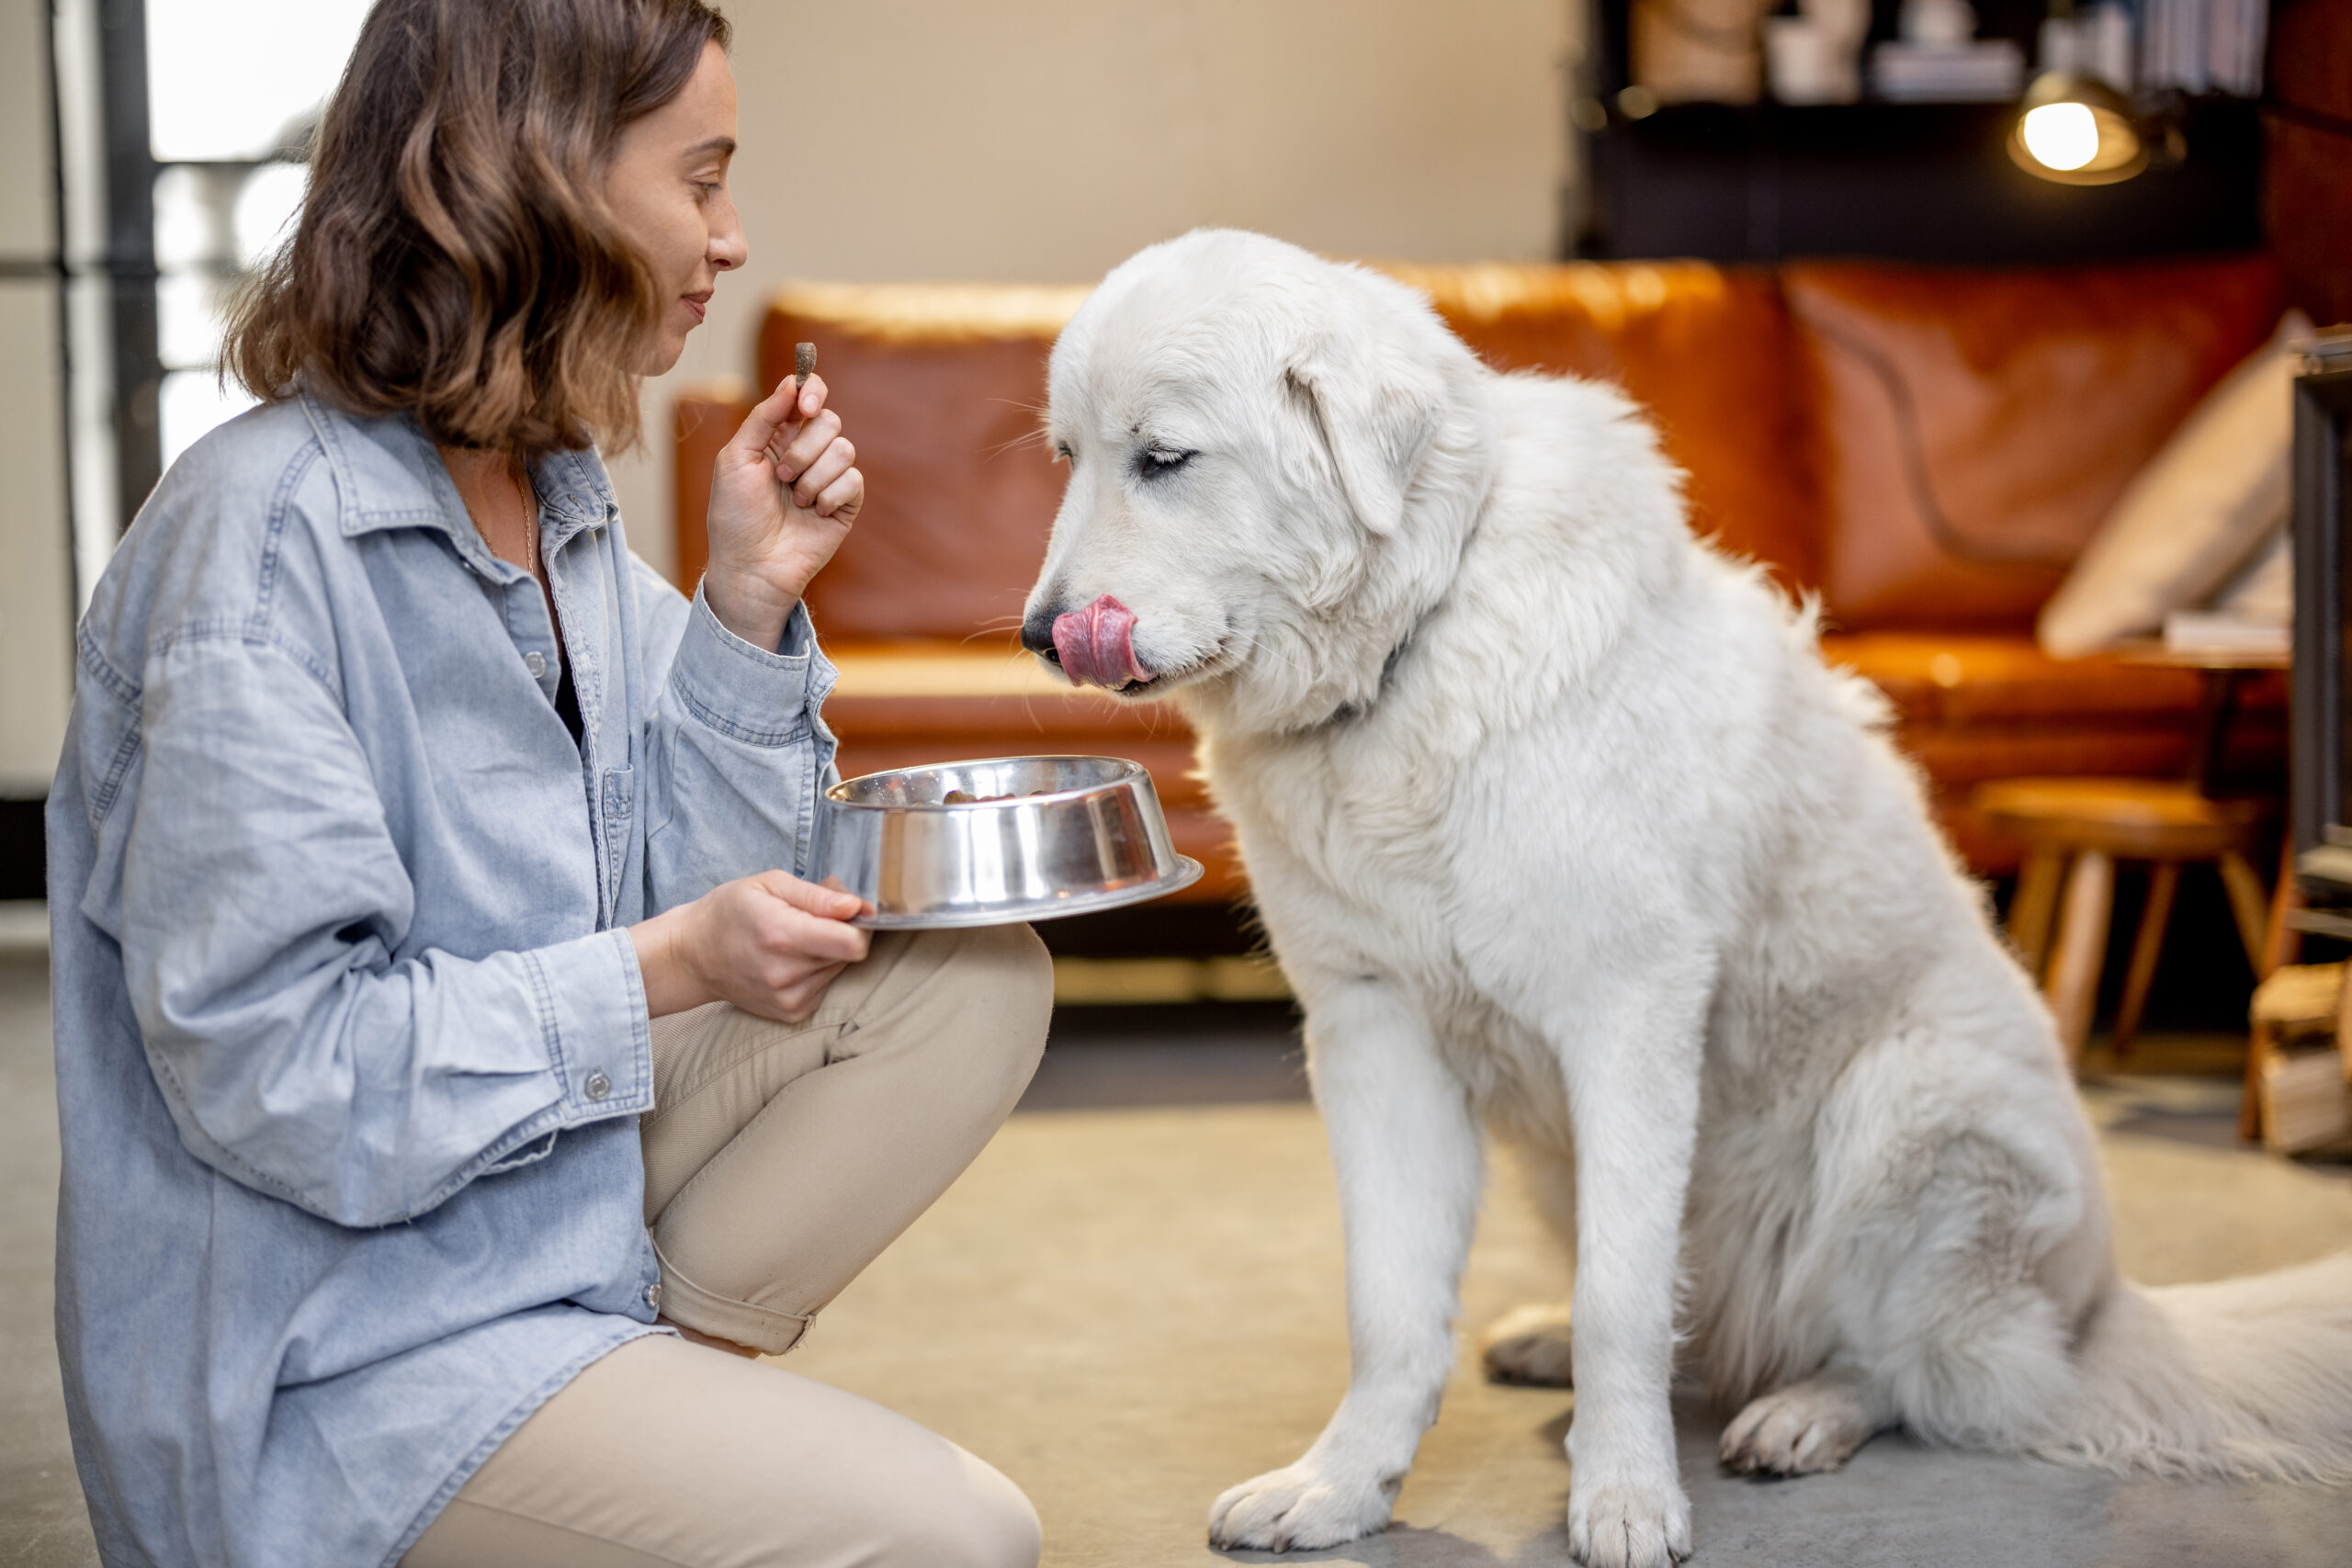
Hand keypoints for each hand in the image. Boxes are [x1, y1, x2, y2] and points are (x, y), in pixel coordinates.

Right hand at [630, 872, 872, 1022]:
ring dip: (827, 952)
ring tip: (794, 939)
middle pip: (849, 954)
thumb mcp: (768, 885)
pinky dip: (816, 971)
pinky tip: (789, 961)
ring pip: (839, 970)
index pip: (852, 943)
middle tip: (810, 919)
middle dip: (841, 932)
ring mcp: (789, 999)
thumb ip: (818, 896)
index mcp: (781, 935)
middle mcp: (786, 974)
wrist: (692, 957)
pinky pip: (826, 986)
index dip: (860, 924)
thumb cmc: (729, 912)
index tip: (849, 911)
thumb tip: (857, 906)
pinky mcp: (792, 1013)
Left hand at [701, 373, 863, 649]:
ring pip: (844, 449)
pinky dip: (829, 496)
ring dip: (813, 477)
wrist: (751, 566)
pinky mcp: (846, 503)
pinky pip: (853, 480)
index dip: (812, 390)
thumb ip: (763, 416)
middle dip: (803, 448)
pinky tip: (814, 514)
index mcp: (778, 435)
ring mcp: (829, 477)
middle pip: (829, 420)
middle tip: (781, 476)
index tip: (805, 404)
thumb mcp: (735, 458)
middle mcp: (807, 451)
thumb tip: (792, 381)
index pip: (807, 395)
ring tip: (795, 501)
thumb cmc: (735, 516)